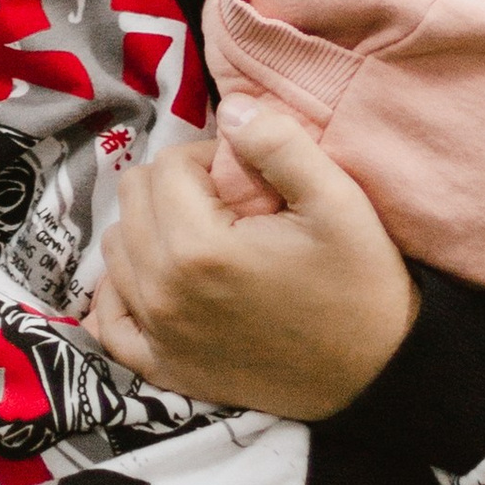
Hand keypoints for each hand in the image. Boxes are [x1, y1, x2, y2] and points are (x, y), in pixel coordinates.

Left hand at [88, 100, 416, 418]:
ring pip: (116, 250)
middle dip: (176, 187)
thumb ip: (279, 143)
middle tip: (231, 204)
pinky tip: (158, 281)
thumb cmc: (359, 284)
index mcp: (198, 249)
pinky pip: (108, 322)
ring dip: (151, 231)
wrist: (376, 374)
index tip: (250, 178)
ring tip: (206, 237)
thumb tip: (231, 109)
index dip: (211, 158)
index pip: (168, 167)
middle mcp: (162, 294)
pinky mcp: (164, 370)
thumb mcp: (338, 201)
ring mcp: (158, 337)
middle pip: (133, 201)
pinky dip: (124, 293)